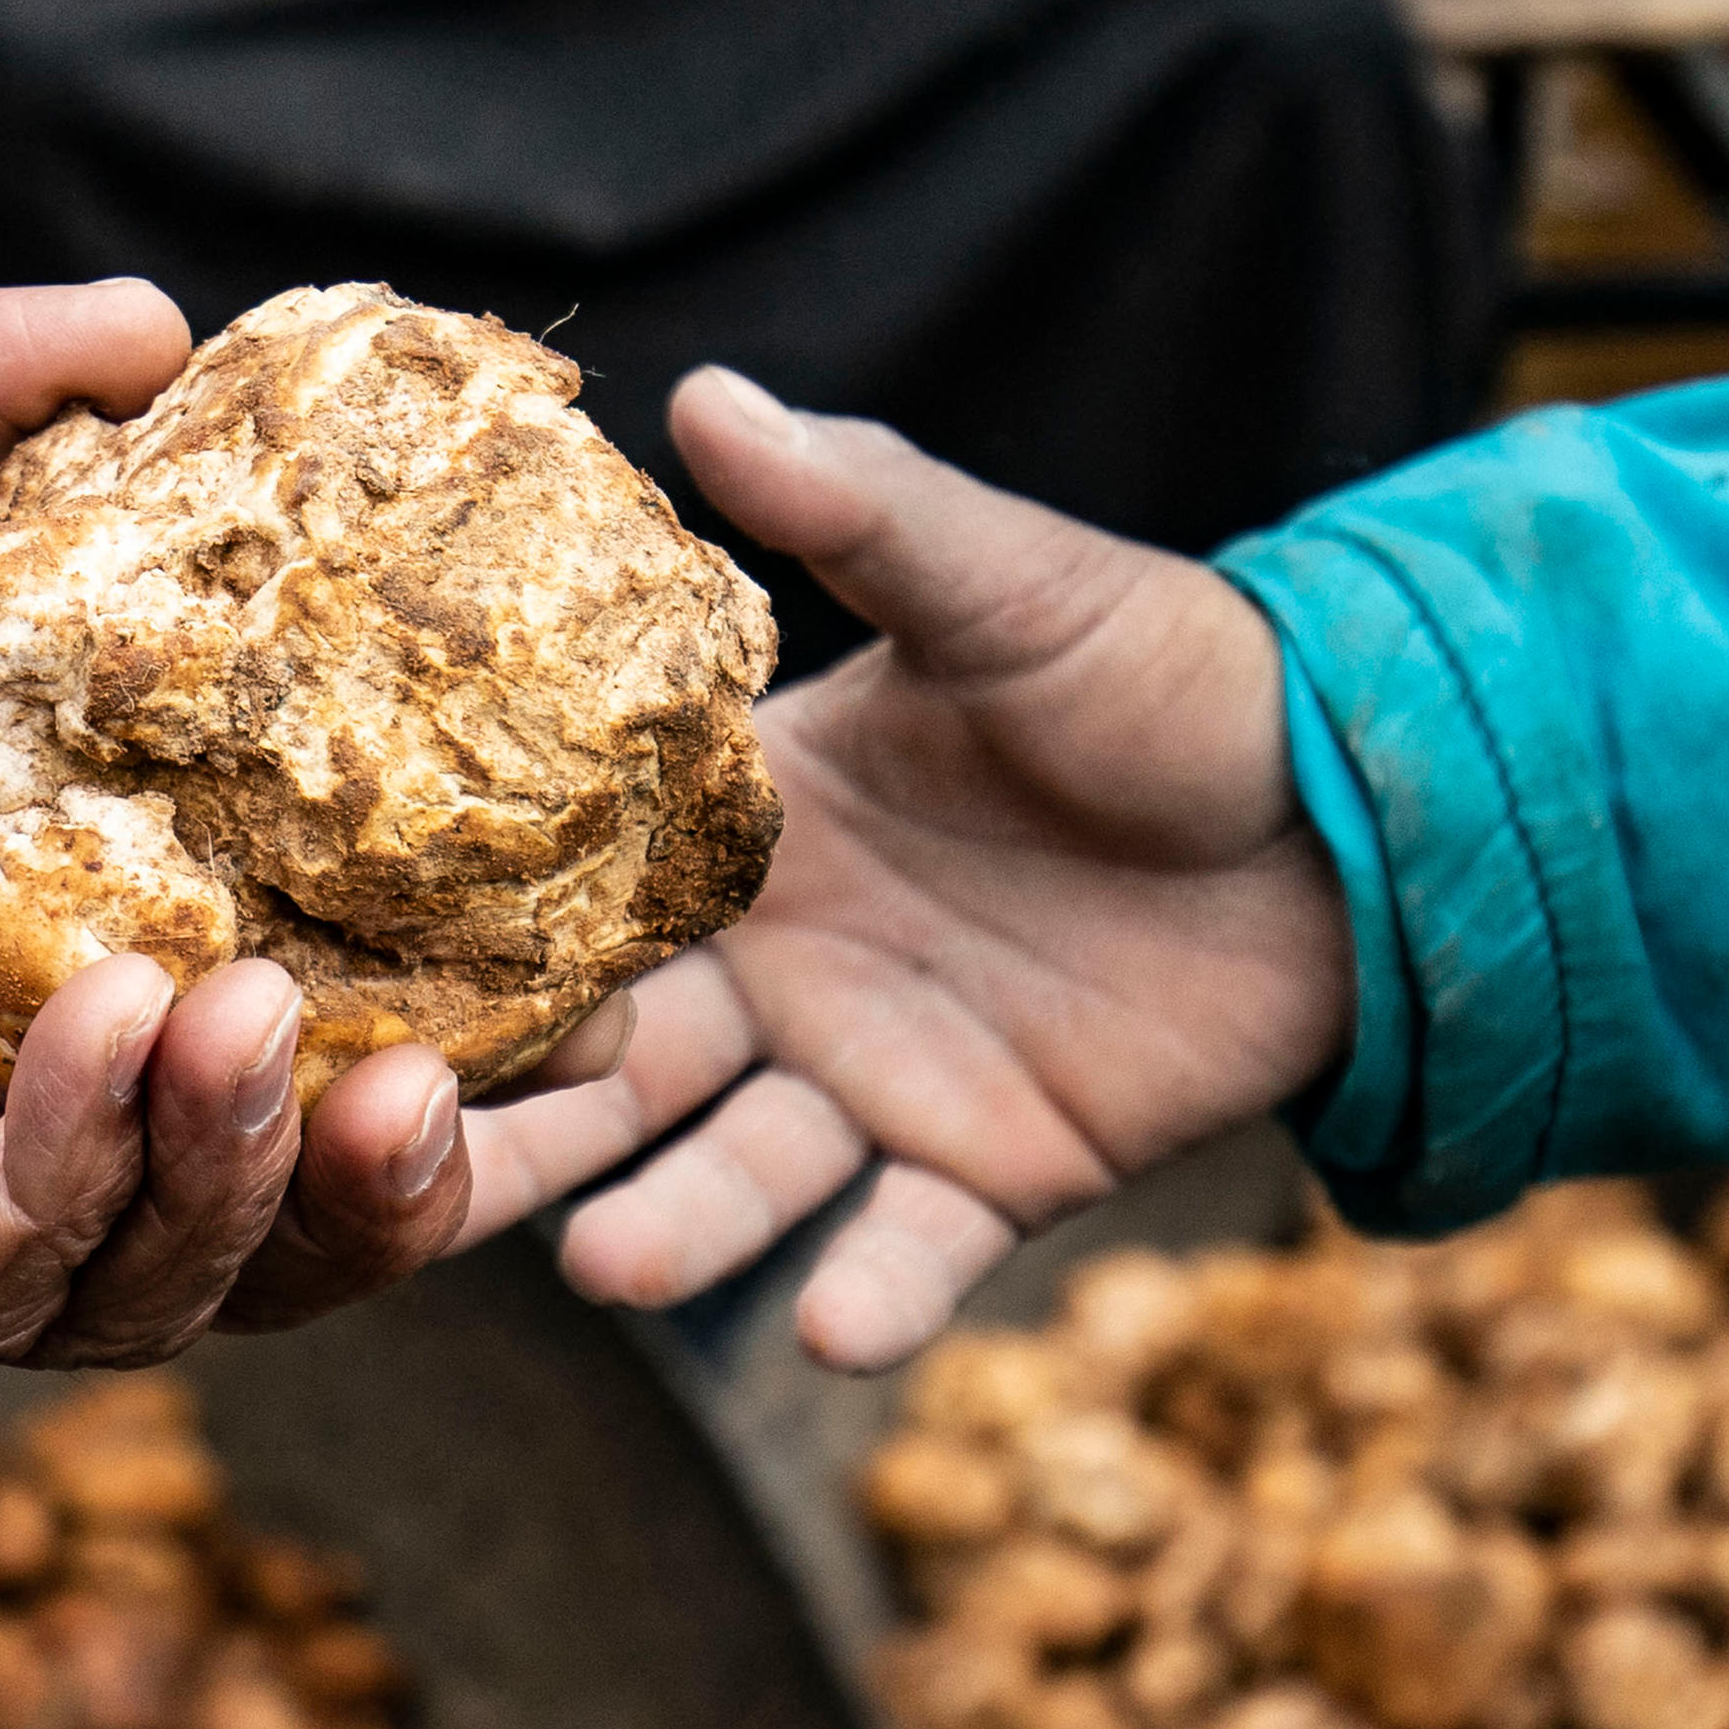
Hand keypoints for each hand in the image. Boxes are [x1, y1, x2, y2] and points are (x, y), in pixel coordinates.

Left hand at [0, 283, 502, 1392]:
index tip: (526, 880)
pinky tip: (126, 1048)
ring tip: (292, 1021)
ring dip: (247, 1174)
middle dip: (385, 1147)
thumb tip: (150, 320)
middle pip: (229, 1176)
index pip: (227, 966)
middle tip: (470, 1043)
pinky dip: (63, 1206)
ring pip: (126, 1278)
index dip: (389, 957)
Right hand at [464, 367, 1353, 1371]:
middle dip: (519, 1133)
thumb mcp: (1002, 584)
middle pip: (612, 1071)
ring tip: (613, 1264)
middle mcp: (778, 972)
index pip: (575, 896)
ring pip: (734, 1176)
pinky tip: (831, 1333)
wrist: (1361, 808)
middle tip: (406, 1172)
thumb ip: (858, 512)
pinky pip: (909, 1251)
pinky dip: (872, 1297)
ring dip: (674, 1224)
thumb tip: (701, 395)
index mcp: (746, 830)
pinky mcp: (985, 1173)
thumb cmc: (1166, 673)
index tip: (368, 984)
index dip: (481, 941)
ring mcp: (873, 1082)